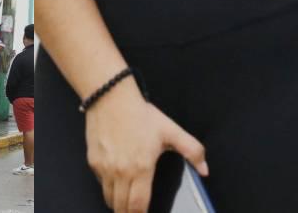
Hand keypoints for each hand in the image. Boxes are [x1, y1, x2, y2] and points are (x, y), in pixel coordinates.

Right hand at [85, 84, 206, 212]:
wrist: (110, 97)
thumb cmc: (139, 114)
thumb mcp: (170, 130)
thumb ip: (192, 150)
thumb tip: (204, 170)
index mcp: (141, 168)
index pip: (138, 205)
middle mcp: (120, 172)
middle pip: (122, 207)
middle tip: (135, 212)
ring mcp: (104, 168)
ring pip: (109, 198)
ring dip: (117, 204)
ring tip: (125, 203)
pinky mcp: (93, 161)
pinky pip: (100, 182)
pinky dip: (108, 187)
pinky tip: (116, 181)